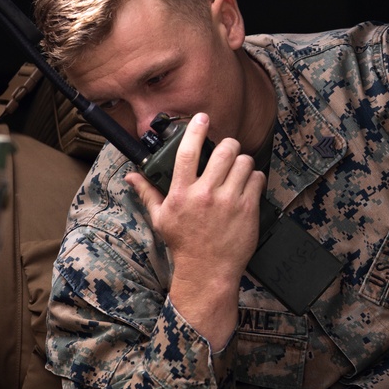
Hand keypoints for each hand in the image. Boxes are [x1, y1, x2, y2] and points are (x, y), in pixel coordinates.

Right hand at [126, 113, 262, 348]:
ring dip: (243, 162)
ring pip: (244, 162)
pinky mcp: (248, 210)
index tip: (201, 118)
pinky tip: (248, 185)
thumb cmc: (183, 244)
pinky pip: (257, 179)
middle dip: (228, 145)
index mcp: (182, 194)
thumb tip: (131, 176)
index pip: (187, 153)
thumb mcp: (160, 219)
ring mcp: (229, 202)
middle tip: (228, 150)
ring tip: (238, 170)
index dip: (195, 130)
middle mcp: (205, 195)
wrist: (207, 271)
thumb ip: (147, 193)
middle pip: (224, 152)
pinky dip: (255, 178)